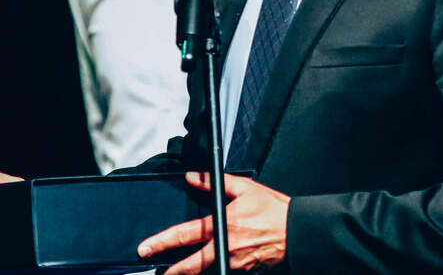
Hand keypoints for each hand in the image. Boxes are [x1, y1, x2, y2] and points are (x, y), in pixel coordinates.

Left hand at [137, 172, 288, 272]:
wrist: (297, 231)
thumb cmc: (273, 209)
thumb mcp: (244, 188)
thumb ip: (214, 183)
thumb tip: (192, 177)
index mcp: (222, 225)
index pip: (184, 235)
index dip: (162, 242)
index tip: (145, 247)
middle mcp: (225, 247)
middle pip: (190, 265)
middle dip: (171, 271)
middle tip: (156, 272)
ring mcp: (234, 263)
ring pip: (206, 271)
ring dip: (191, 272)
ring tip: (177, 271)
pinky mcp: (245, 270)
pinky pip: (224, 271)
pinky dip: (215, 268)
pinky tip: (211, 264)